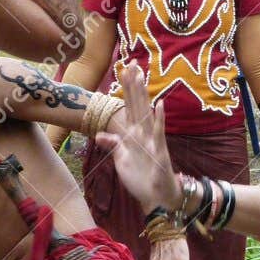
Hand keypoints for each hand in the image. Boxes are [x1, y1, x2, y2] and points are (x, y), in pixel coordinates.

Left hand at [96, 64, 181, 211]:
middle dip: (133, 85)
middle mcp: (142, 134)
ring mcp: (151, 141)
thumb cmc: (141, 179)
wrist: (156, 196)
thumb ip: (113, 145)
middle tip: (132, 63)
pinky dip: (159, 119)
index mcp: (133, 135)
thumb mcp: (122, 160)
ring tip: (141, 77)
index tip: (123, 70)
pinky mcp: (158, 151)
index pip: (128, 107)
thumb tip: (100, 134)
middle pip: (136, 104)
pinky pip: (158, 133)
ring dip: (143, 95)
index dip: (125, 89)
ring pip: (145, 113)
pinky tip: (159, 104)